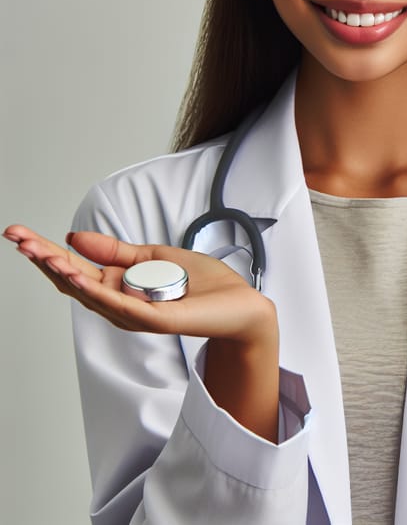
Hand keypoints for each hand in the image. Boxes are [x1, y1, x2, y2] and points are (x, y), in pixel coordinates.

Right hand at [3, 225, 276, 341]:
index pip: (75, 267)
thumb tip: (74, 237)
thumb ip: (116, 251)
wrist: (239, 302)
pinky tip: (79, 277)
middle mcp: (120, 302)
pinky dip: (99, 291)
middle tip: (16, 237)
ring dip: (64, 273)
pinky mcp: (156, 319)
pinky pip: (123, 305)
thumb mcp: (154, 256)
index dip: (46, 250)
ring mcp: (136, 313)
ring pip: (91, 294)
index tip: (18, 232)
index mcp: (119, 285)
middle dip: (43, 259)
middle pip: (74, 281)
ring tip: (40, 254)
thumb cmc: (202, 283)